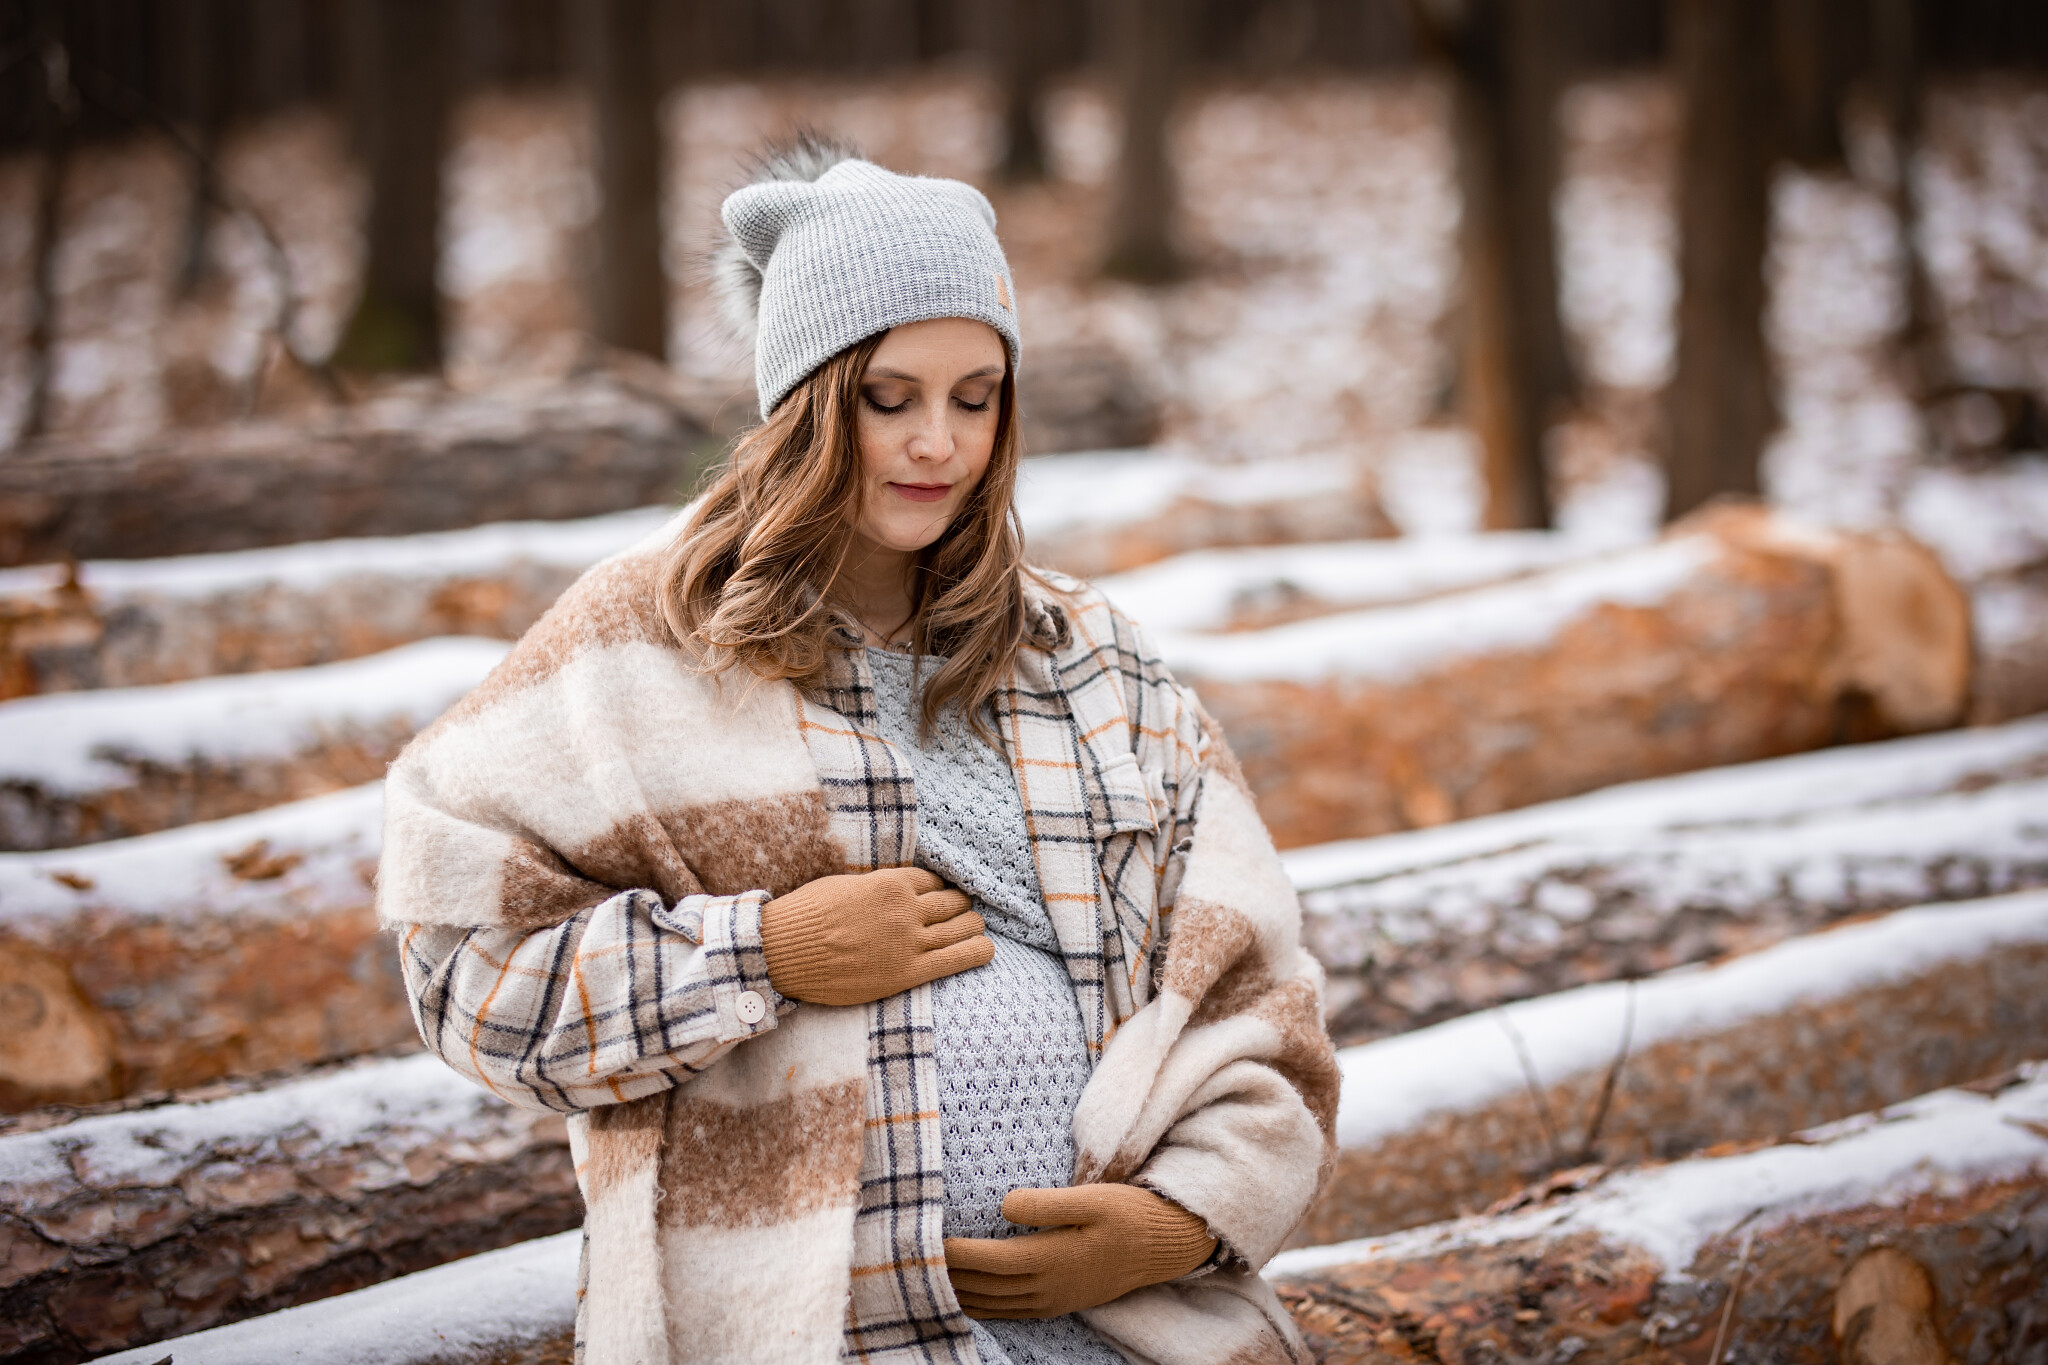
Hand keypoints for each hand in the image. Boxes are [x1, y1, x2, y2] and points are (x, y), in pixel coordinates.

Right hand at [760, 867, 991, 1006]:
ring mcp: (909, 942)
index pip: (932, 880)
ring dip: (972, 924)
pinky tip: (986, 949)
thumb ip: (876, 887)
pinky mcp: (907, 972)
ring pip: (961, 927)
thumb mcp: (845, 885)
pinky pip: (956, 959)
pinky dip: (977, 951)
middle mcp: (906, 910)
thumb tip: (893, 888)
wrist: (785, 952)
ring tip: (975, 926)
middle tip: (961, 909)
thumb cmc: (807, 915)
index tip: (942, 893)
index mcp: (890, 883)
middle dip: (960, 904)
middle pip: (952, 901)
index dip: (939, 887)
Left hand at [944, 1185, 1217, 1319]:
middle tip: (909, 1255)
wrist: (1163, 1247)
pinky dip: (979, 1306)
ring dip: (956, 1292)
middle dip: (945, 1273)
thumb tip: (1004, 1204)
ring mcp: (1051, 1300)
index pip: (986, 1260)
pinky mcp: (1057, 1303)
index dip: (952, 1252)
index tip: (922, 1235)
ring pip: (990, 1304)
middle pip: (981, 1286)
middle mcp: (1045, 1287)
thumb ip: (1046, 1203)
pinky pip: (1007, 1312)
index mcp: (1050, 1259)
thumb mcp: (1092, 1198)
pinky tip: (964, 1296)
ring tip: (926, 1275)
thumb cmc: (1128, 1214)